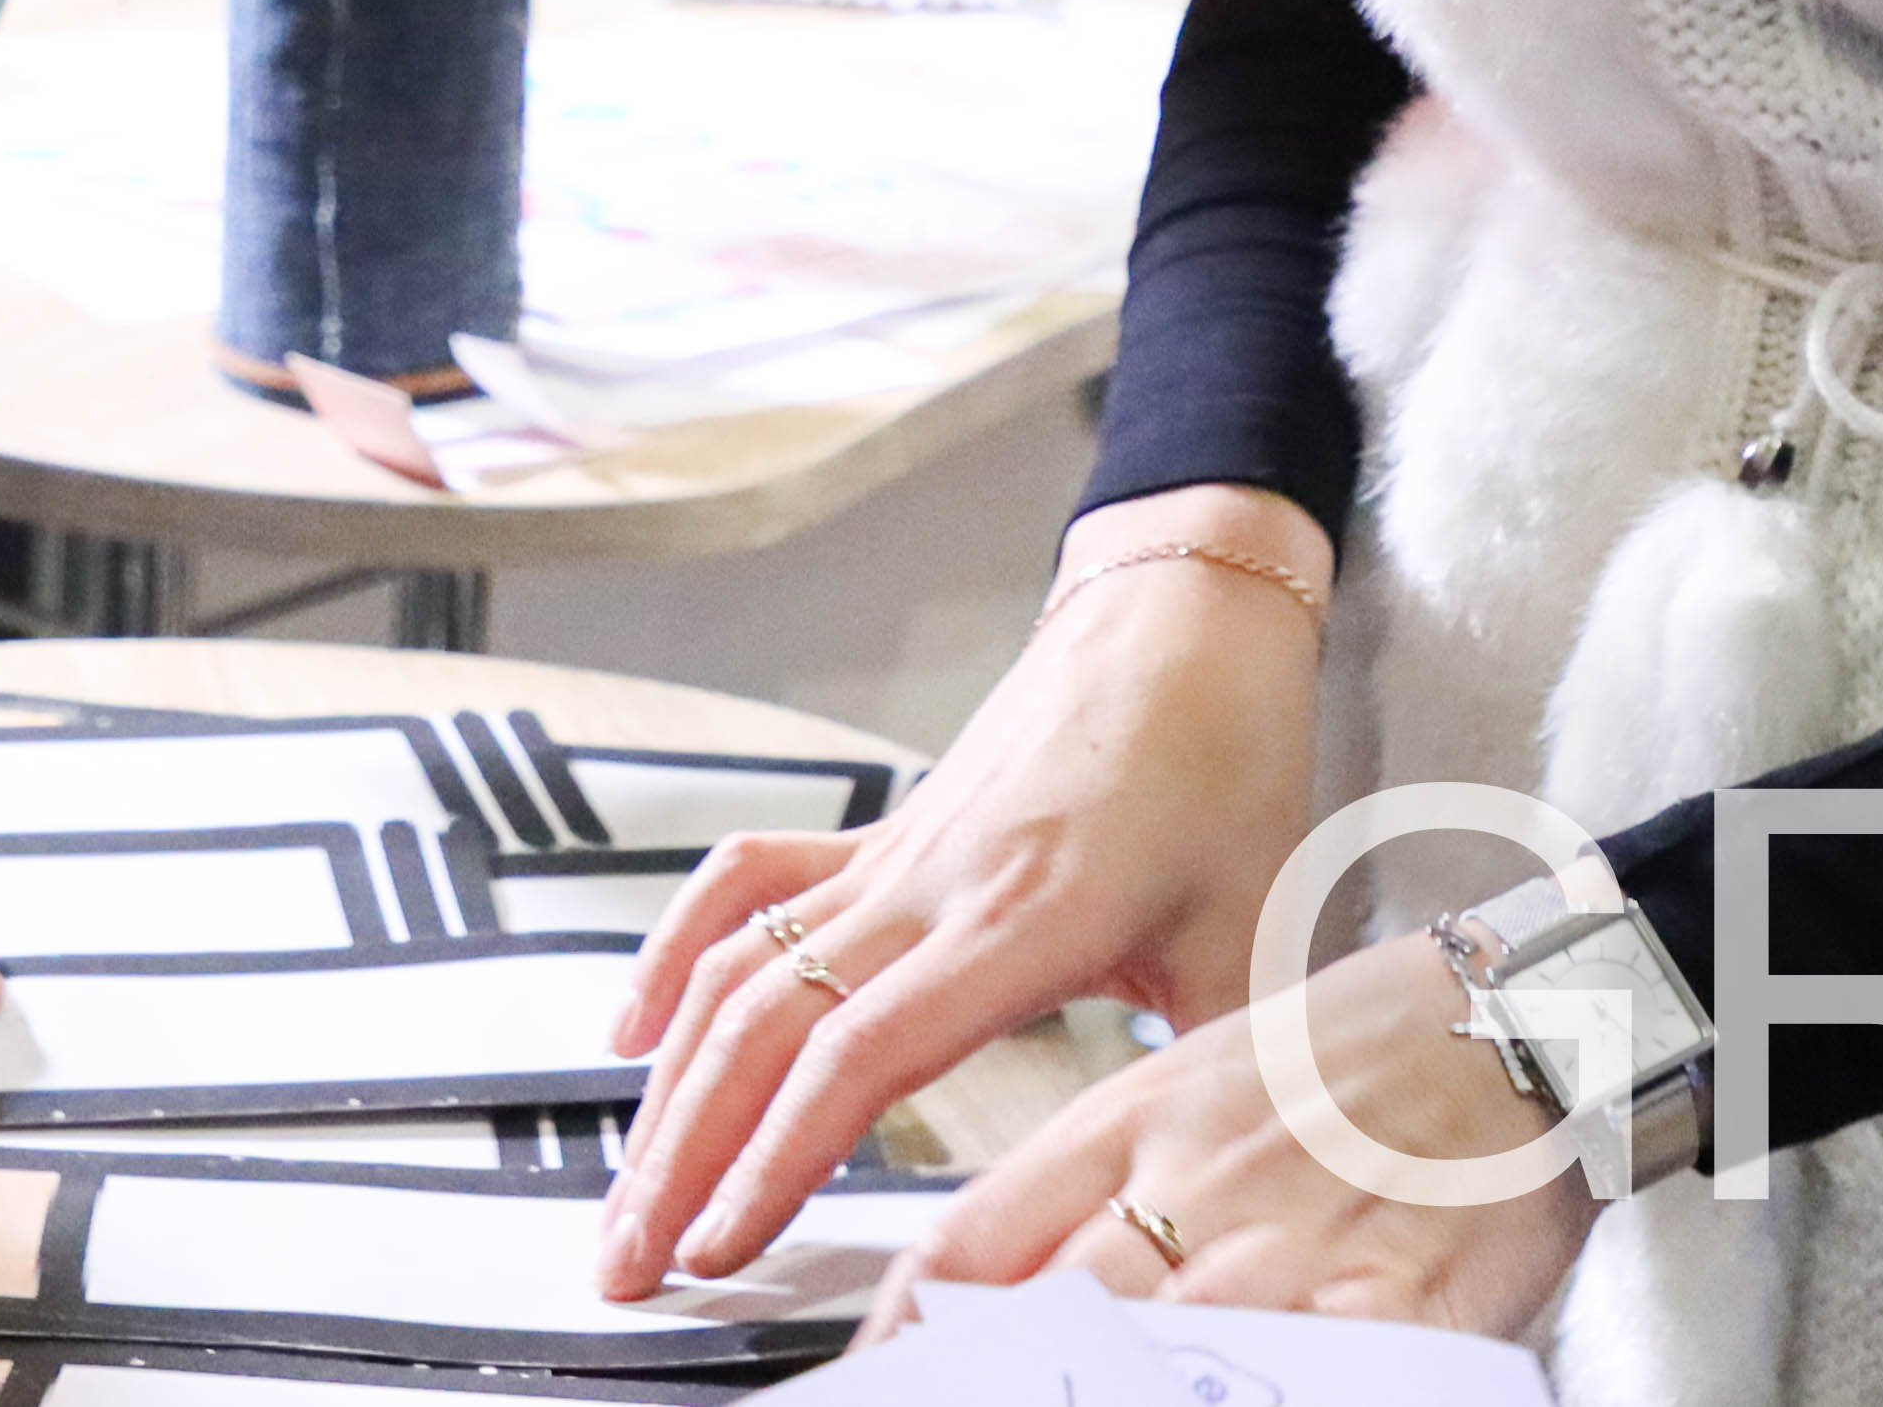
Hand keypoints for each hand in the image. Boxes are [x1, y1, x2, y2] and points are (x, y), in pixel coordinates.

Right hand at [596, 491, 1329, 1295]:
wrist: (1184, 621)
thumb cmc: (1227, 762)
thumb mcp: (1254, 931)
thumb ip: (1226, 1067)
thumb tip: (1226, 1180)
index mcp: (1024, 918)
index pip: (862, 1052)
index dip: (779, 1155)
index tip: (725, 1244)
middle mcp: (933, 883)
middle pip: (764, 1025)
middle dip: (683, 1155)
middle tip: (631, 1262)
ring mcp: (891, 853)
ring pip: (736, 968)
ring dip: (666, 1085)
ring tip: (628, 1194)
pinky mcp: (877, 835)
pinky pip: (746, 885)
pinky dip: (677, 953)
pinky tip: (636, 1031)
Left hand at [896, 917, 1603, 1333]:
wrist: (1519, 1017)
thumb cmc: (1357, 1061)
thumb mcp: (1195, 1086)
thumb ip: (1092, 1184)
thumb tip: (988, 1282)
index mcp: (1133, 1121)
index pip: (973, 1241)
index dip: (903, 1333)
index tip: (875, 1377)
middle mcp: (1194, 1185)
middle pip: (1051, 1313)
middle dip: (988, 1384)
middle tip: (942, 1403)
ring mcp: (1291, 1244)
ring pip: (1156, 1354)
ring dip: (1105, 1393)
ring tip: (1073, 1402)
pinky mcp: (1395, 1298)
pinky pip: (1312, 1378)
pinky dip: (1267, 1394)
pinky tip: (1235, 1400)